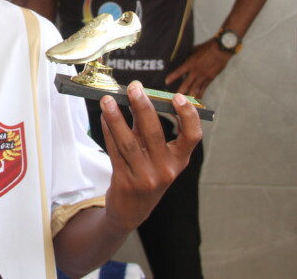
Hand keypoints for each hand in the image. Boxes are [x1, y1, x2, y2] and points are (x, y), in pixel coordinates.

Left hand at [98, 82, 201, 235]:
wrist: (132, 210)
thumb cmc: (147, 173)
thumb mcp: (158, 156)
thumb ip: (150, 130)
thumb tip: (138, 97)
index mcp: (180, 160)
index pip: (192, 137)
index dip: (187, 116)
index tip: (178, 97)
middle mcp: (166, 170)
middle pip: (154, 133)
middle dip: (143, 107)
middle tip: (134, 87)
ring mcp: (145, 177)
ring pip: (128, 141)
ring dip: (116, 117)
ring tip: (107, 99)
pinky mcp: (125, 181)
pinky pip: (114, 150)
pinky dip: (108, 130)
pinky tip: (104, 116)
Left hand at [164, 40, 230, 97]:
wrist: (220, 50)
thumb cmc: (207, 48)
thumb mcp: (194, 50)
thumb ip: (187, 56)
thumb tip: (181, 58)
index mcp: (190, 63)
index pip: (179, 71)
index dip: (172, 77)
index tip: (166, 82)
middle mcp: (196, 71)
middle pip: (186, 84)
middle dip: (180, 92)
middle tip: (174, 98)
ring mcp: (203, 76)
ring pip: (195, 89)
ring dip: (189, 96)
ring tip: (184, 102)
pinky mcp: (210, 79)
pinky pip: (203, 89)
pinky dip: (199, 94)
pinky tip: (196, 99)